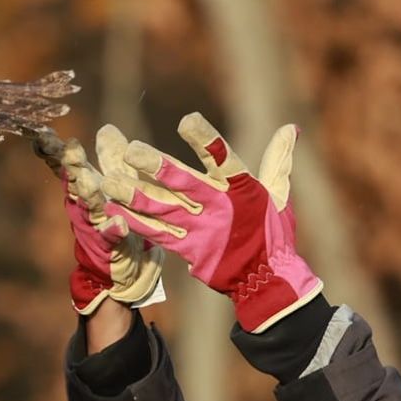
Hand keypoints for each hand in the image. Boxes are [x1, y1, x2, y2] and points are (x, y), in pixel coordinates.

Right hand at [33, 128, 165, 314]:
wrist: (121, 270)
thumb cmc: (117, 222)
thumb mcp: (116, 187)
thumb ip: (111, 160)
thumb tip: (106, 129)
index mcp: (84, 188)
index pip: (65, 165)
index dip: (53, 151)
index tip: (42, 134)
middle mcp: (82, 206)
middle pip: (74, 182)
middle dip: (70, 166)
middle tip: (70, 149)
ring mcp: (94, 226)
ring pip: (89, 207)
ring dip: (87, 194)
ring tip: (87, 182)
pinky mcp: (109, 247)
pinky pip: (111, 237)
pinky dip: (113, 230)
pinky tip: (118, 224)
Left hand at [99, 112, 320, 332]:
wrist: (266, 280)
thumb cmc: (273, 234)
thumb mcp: (279, 195)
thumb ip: (278, 160)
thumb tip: (290, 128)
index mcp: (243, 189)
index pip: (223, 158)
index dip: (206, 139)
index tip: (187, 120)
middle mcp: (220, 207)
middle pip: (184, 183)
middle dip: (157, 167)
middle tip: (131, 150)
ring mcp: (203, 230)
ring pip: (164, 208)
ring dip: (135, 194)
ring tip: (110, 180)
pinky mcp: (190, 251)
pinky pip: (158, 234)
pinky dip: (135, 222)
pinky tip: (113, 209)